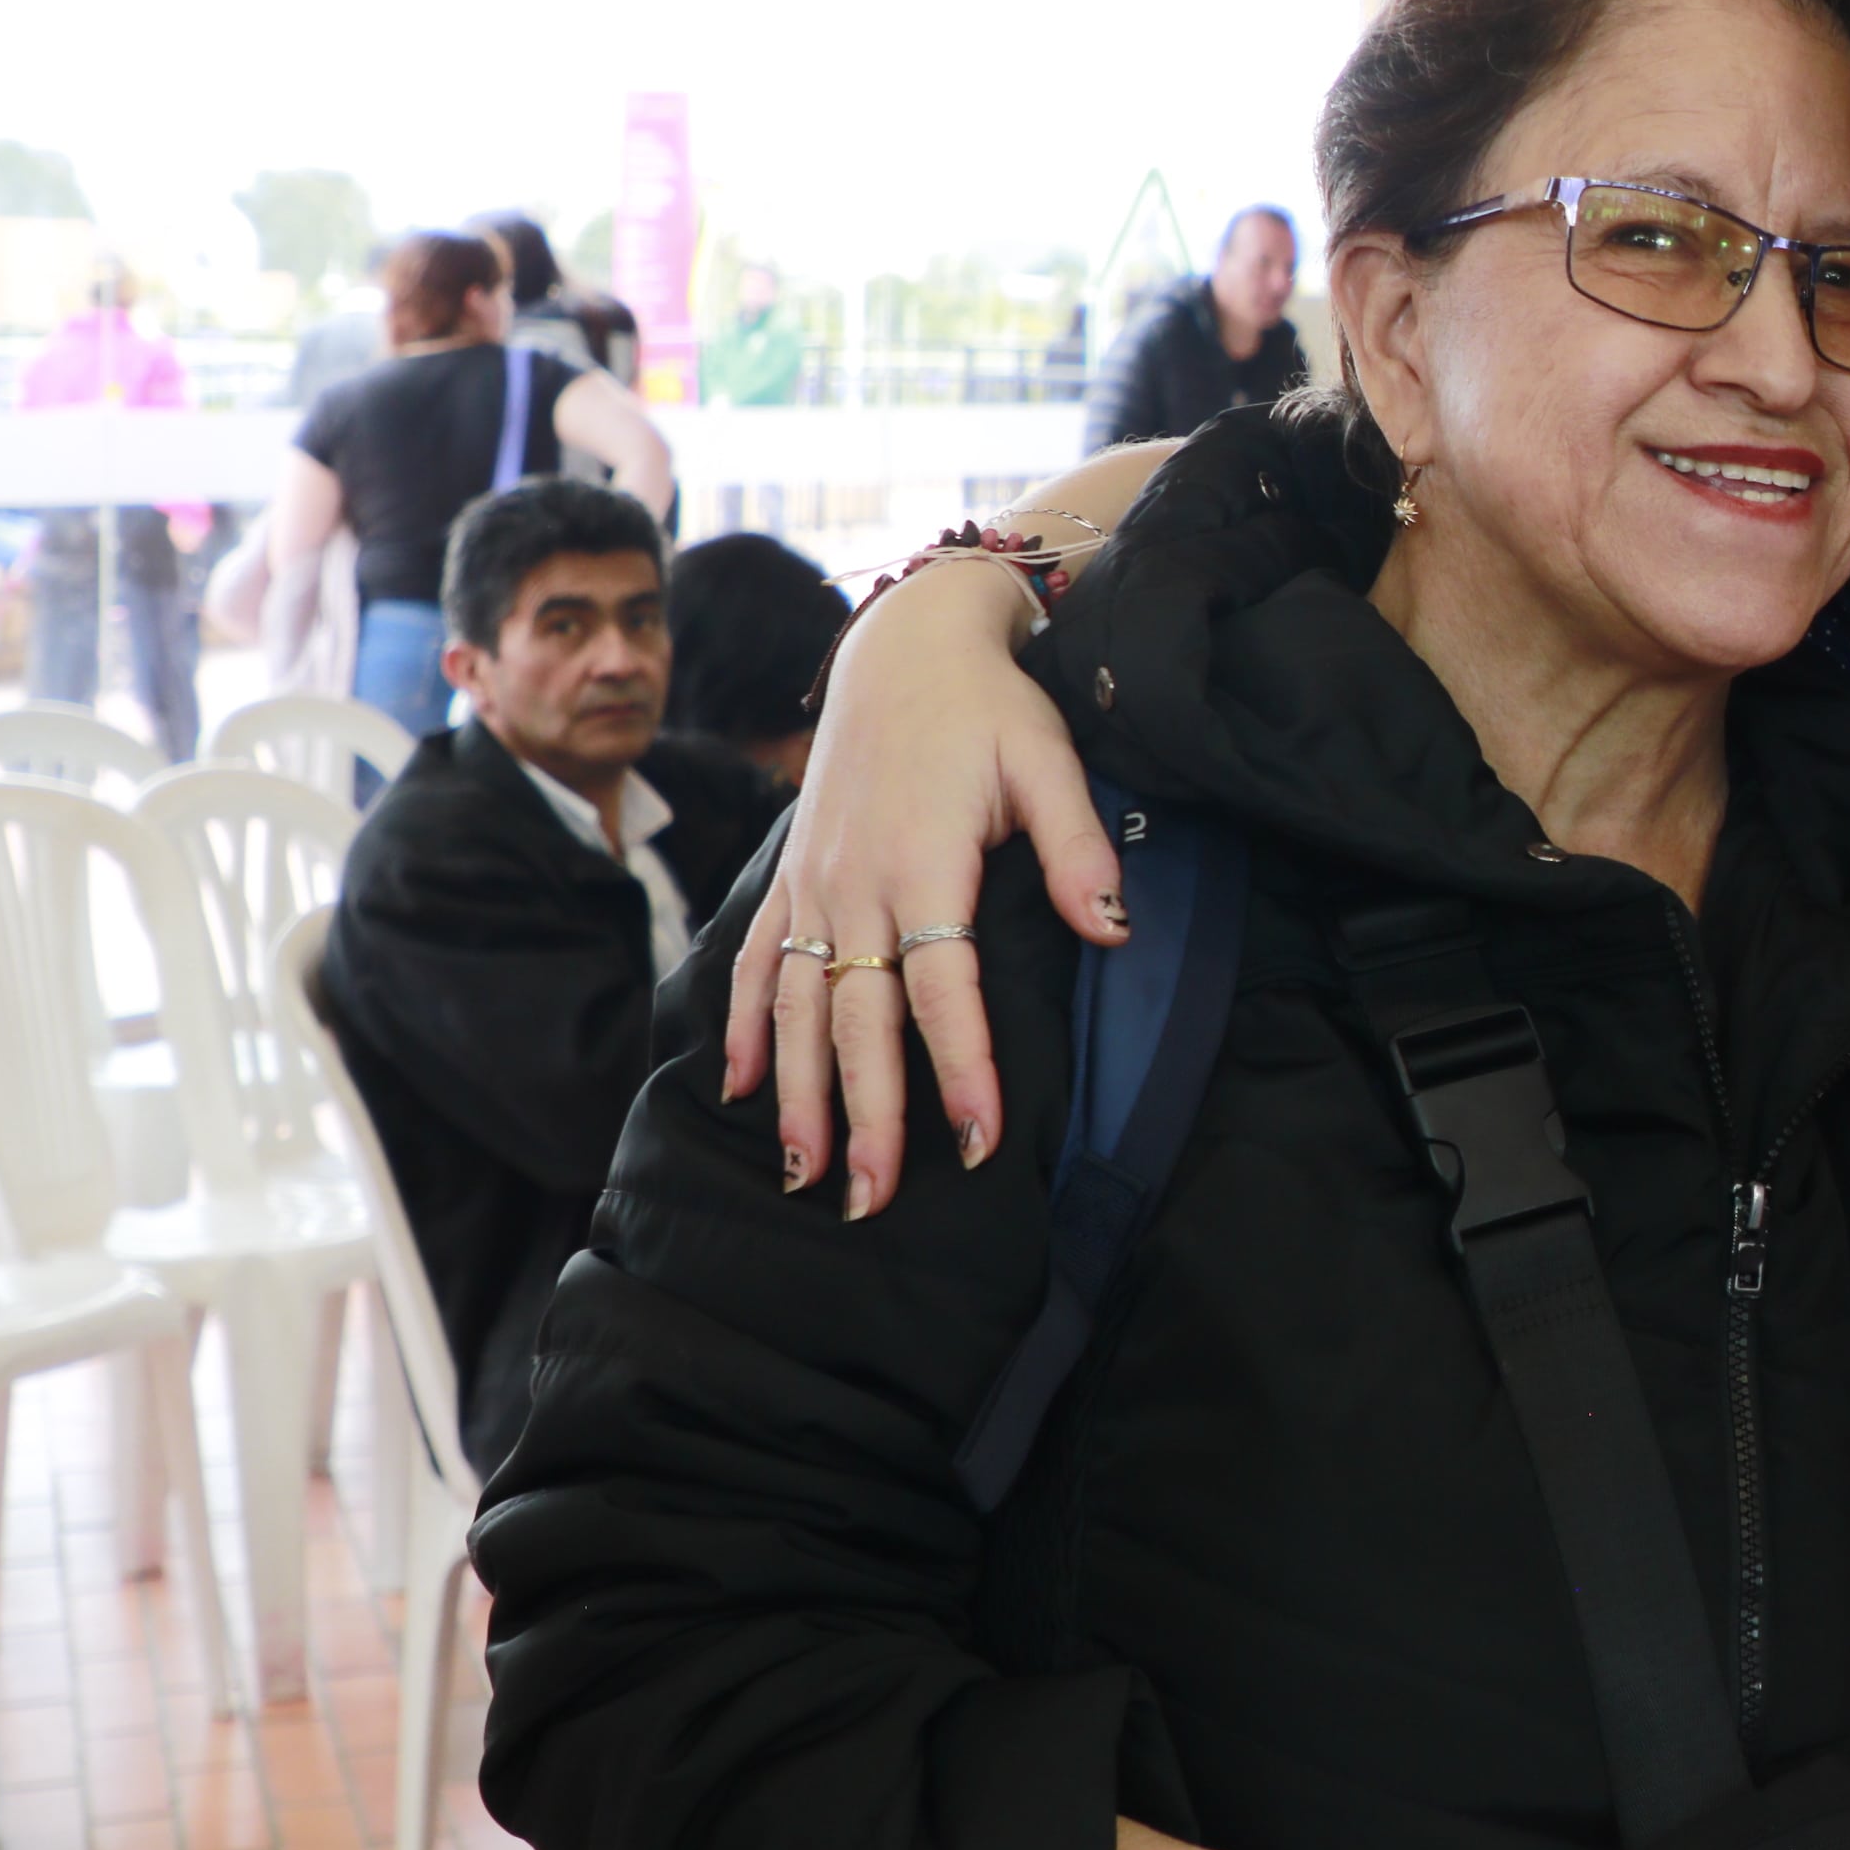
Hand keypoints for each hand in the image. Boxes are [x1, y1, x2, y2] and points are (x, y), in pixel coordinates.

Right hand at [721, 559, 1120, 1217]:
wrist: (903, 647)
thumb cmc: (989, 708)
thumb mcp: (1050, 761)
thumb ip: (1078, 849)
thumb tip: (1113, 929)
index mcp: (922, 862)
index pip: (944, 988)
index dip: (960, 1067)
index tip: (977, 1141)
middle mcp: (853, 883)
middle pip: (854, 1020)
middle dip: (865, 1116)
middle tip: (873, 1202)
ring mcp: (812, 884)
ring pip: (794, 1007)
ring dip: (798, 1095)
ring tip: (807, 1175)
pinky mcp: (791, 878)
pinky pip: (754, 961)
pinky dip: (741, 1025)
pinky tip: (737, 1087)